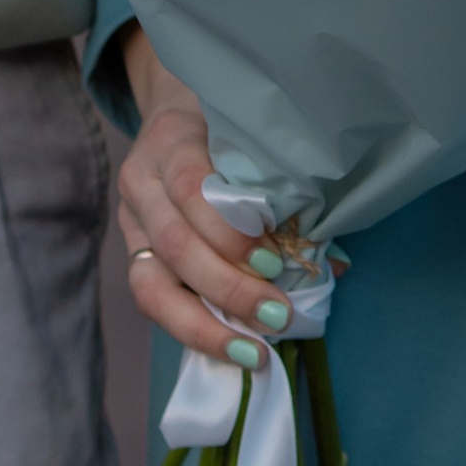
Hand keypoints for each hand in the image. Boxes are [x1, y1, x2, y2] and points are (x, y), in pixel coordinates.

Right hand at [115, 26, 298, 364]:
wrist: (174, 113)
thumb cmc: (225, 129)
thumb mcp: (251, 140)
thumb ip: (282, 190)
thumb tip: (333, 266)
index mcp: (170, 140)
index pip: (190, 187)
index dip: (230, 232)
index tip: (275, 264)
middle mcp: (140, 182)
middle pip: (173, 244)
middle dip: (228, 288)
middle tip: (277, 315)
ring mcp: (131, 222)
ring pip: (149, 285)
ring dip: (204, 325)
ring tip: (252, 351)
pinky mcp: (133, 253)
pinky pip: (153, 301)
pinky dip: (194, 329)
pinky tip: (232, 348)